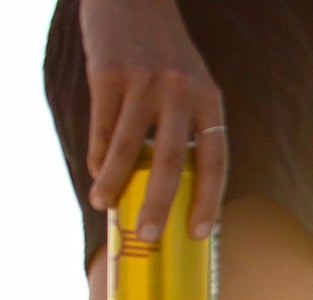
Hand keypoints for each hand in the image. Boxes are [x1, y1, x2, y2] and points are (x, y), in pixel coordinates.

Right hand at [79, 0, 227, 240]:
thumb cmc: (161, 51)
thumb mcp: (189, 82)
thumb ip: (184, 124)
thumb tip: (170, 183)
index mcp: (209, 99)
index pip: (215, 159)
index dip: (209, 200)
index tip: (198, 233)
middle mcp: (180, 91)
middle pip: (172, 162)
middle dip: (159, 204)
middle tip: (148, 236)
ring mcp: (144, 82)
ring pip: (128, 147)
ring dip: (114, 182)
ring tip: (103, 204)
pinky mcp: (109, 73)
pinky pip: (103, 126)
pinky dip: (100, 153)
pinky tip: (97, 172)